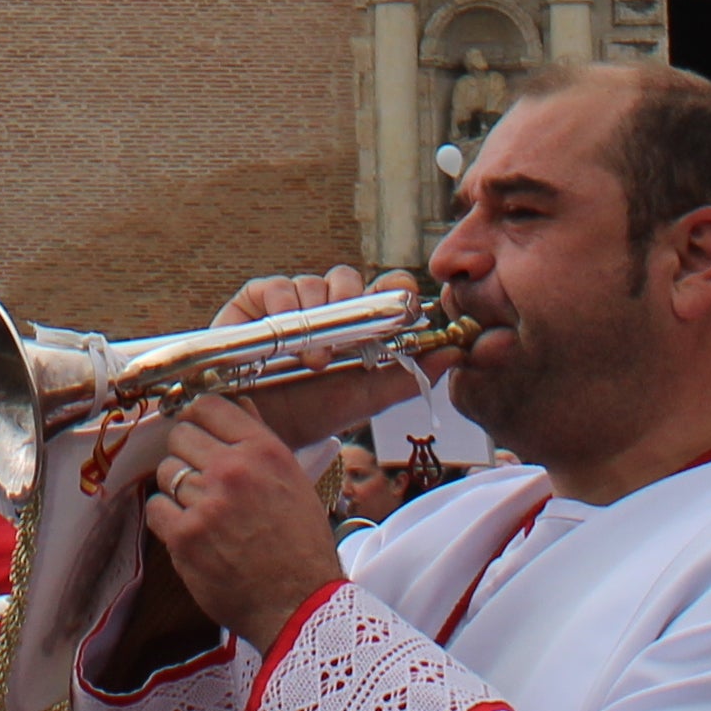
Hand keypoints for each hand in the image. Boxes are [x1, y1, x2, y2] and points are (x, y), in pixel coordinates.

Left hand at [141, 396, 344, 643]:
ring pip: (166, 471)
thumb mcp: (294, 481)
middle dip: (186, 453)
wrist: (299, 605)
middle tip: (200, 476)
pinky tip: (187, 530)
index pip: (209, 405)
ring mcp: (206, 503)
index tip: (197, 429)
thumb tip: (239, 404)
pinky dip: (166, 518)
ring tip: (200, 509)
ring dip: (177, 488)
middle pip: (180, 435)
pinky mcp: (185, 537)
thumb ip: (260, 441)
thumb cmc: (302, 546)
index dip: (197, 416)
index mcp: (263, 451)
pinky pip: (156, 508)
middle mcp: (233, 470)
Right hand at [206, 271, 431, 448]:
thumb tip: (455, 352)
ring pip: (313, 284)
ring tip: (315, 359)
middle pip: (348, 280)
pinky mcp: (256, 299)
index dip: (397, 290)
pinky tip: (284, 338)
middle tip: (352, 340)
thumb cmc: (313, 412)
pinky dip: (282, 308)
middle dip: (352, 304)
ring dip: (317, 318)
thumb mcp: (365, 399)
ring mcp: (292, 300)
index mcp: (358, 322)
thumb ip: (407, 377)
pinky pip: (274, 288)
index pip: (384, 290)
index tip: (405, 302)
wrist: (260, 430)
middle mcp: (326, 305)